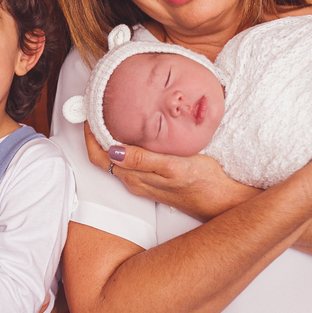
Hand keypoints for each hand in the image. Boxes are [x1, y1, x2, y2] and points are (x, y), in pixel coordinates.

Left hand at [87, 123, 258, 220]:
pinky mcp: (155, 180)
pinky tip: (135, 133)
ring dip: (110, 140)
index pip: (99, 157)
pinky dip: (125, 145)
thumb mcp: (172, 167)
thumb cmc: (201, 183)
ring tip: (111, 116)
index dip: (89, 137)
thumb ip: (142, 160)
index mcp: (134, 178)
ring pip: (117, 159)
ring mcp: (145, 182)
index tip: (88, 115)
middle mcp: (135, 181)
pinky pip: (131, 161)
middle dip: (96, 135)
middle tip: (96, 111)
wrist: (223, 201)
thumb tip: (112, 151)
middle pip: (104, 157)